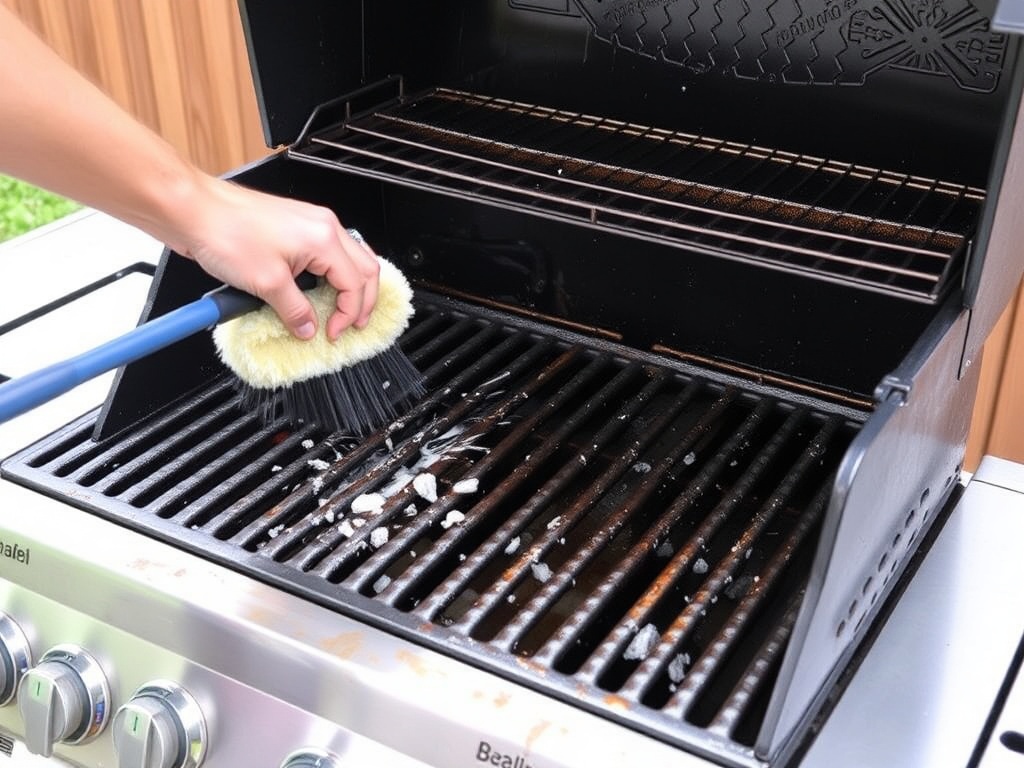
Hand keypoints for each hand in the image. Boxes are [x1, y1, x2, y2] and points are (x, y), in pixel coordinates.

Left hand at [165, 174, 379, 340]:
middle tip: (352, 325)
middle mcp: (323, 226)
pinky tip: (321, 289)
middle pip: (364, 268)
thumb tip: (308, 327)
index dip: (348, 314)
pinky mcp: (294, 227)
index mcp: (324, 238)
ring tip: (344, 310)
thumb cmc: (225, 232)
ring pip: (351, 258)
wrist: (193, 210)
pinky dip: (333, 274)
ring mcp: (310, 224)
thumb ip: (294, 310)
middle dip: (362, 301)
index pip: (354, 284)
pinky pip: (329, 252)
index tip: (333, 333)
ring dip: (351, 286)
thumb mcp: (266, 283)